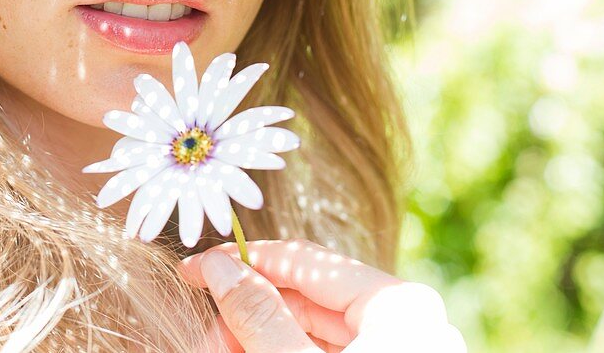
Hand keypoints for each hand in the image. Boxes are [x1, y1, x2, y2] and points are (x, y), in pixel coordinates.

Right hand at [177, 239, 466, 352]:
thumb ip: (258, 316)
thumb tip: (221, 270)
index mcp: (397, 304)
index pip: (304, 261)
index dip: (244, 261)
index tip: (195, 270)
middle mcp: (408, 323)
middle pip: (309, 299)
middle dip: (249, 315)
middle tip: (204, 337)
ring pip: (315, 334)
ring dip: (261, 341)